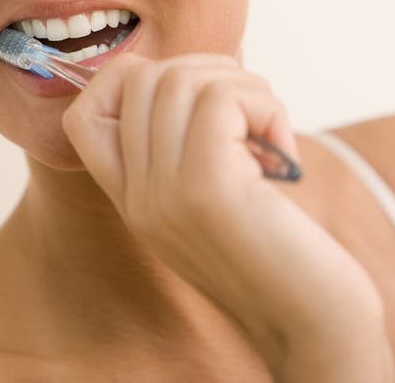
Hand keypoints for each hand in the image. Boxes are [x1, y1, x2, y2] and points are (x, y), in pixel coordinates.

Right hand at [61, 52, 390, 378]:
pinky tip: (281, 149)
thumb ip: (183, 148)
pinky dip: (261, 103)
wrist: (310, 326)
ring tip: (269, 130)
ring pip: (179, 78)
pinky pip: (219, 98)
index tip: (192, 95)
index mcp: (132, 198)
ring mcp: (164, 192)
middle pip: (137, 77)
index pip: (84, 114)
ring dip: (242, 85)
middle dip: (203, 68)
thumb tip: (195, 71)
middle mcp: (137, 195)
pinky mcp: (207, 187)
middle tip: (248, 109)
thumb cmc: (275, 251)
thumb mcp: (208, 199)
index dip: (128, 80)